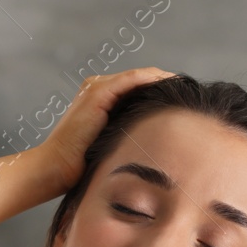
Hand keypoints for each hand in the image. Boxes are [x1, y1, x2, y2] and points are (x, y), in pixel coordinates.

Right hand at [34, 67, 179, 194]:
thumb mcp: (111, 147)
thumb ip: (128, 137)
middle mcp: (98, 89)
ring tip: (187, 87)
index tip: (184, 102)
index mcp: (100, 100)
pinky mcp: (98, 93)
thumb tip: (157, 145)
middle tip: (191, 93)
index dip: (161, 92)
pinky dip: (153, 79)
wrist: (55, 169)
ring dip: (164, 79)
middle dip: (166, 85)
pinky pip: (133, 79)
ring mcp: (97, 88)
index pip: (138, 89)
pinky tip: (172, 85)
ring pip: (140, 76)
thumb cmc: (80, 167)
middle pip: (141, 80)